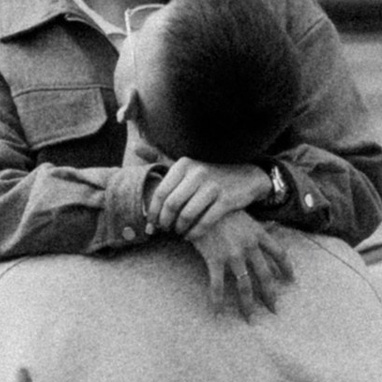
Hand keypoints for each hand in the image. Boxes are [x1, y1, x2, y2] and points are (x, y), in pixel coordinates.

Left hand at [146, 156, 270, 235]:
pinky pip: (205, 222)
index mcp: (184, 164)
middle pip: (171, 205)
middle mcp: (197, 173)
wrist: (245, 177)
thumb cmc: (208, 174)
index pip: (160, 192)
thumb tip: (136, 146)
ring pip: (186, 215)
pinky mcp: (226, 200)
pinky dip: (195, 233)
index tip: (152, 222)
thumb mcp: (186, 164)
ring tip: (178, 232)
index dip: (153, 211)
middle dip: (165, 222)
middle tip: (165, 230)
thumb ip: (160, 156)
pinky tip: (191, 235)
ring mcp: (213, 186)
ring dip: (179, 228)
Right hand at [191, 206, 293, 319]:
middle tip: (273, 309)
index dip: (287, 268)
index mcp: (258, 234)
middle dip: (270, 295)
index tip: (291, 280)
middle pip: (265, 275)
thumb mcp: (243, 213)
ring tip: (249, 318)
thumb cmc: (220, 206)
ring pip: (245, 285)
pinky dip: (217, 300)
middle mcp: (249, 246)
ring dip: (247, 304)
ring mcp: (233, 254)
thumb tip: (273, 225)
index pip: (280, 253)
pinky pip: (217, 284)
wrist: (199, 203)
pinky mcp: (215, 259)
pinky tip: (217, 312)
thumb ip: (257, 224)